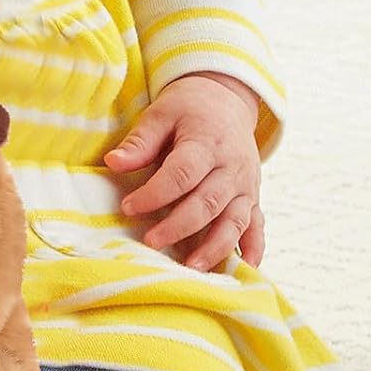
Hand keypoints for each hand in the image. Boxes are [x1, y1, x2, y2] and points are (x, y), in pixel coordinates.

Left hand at [103, 72, 265, 271]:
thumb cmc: (187, 109)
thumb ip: (140, 142)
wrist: (225, 100)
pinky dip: (253, 248)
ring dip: (215, 246)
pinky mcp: (253, 197)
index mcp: (206, 143)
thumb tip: (113, 163)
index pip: (182, 173)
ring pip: (234, 220)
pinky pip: (257, 225)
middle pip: (208, 202)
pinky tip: (245, 269)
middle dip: (179, 226)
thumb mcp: (161, 114)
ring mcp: (245, 185)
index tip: (128, 207)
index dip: (155, 193)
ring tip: (192, 268)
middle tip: (151, 242)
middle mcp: (231, 167)